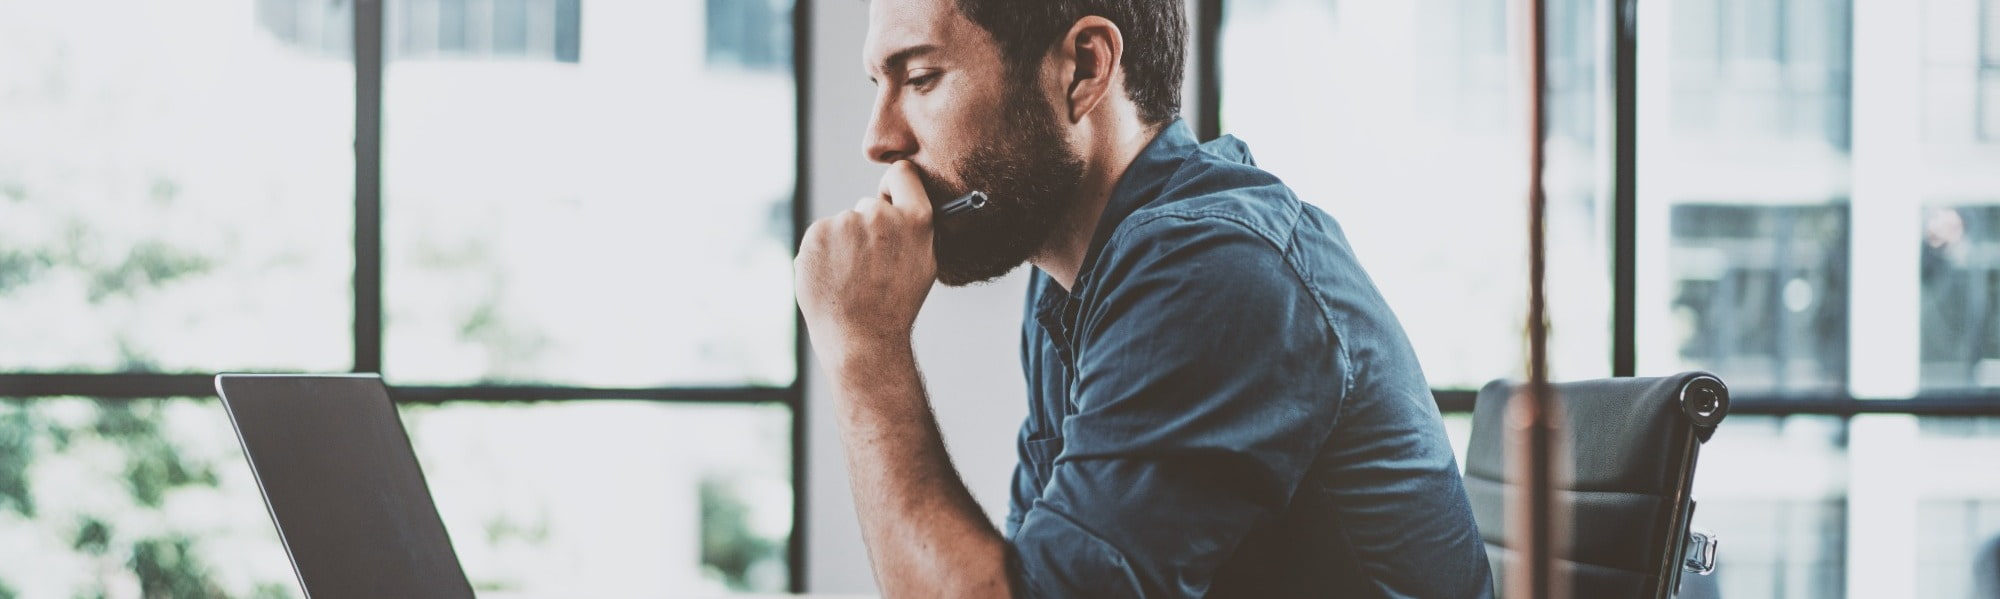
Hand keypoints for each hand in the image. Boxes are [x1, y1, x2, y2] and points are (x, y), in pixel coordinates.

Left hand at [795, 160, 936, 368]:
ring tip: (850, 280)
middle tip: (869, 267)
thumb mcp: (924, 263)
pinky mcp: (816, 234)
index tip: (888, 200)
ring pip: (842, 225)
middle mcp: (880, 214)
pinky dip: (822, 255)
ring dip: (843, 245)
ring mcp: (845, 223)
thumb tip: (899, 204)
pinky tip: (833, 280)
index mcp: (915, 219)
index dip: (894, 186)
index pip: (902, 173)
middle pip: (868, 206)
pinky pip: (820, 237)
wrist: (861, 338)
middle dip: (867, 229)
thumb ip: (913, 228)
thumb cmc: (895, 306)